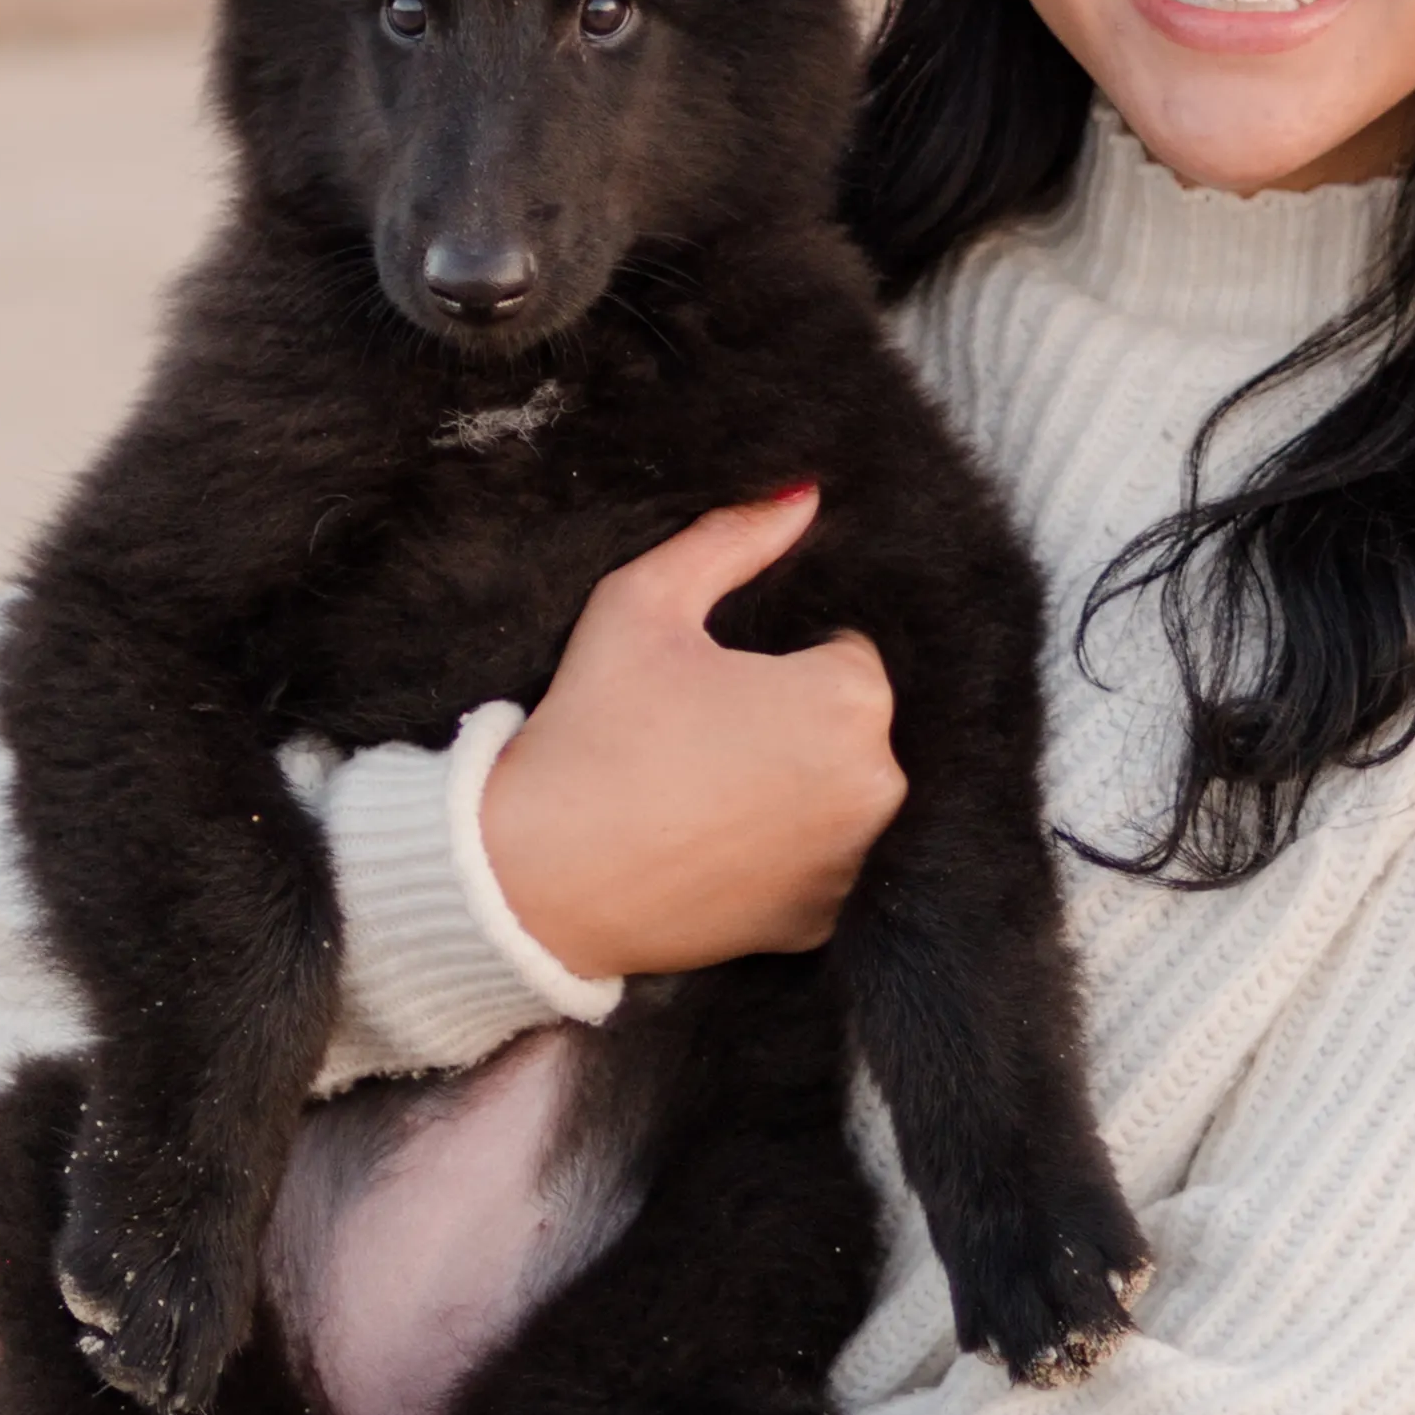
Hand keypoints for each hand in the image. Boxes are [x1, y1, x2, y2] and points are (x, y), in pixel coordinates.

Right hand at [478, 486, 904, 978]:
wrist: (535, 880)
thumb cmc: (592, 732)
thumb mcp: (642, 604)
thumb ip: (732, 538)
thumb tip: (804, 494)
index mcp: (850, 698)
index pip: (849, 650)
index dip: (785, 656)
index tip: (722, 679)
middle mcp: (879, 785)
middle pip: (857, 725)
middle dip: (801, 719)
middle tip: (708, 731)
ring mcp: (854, 862)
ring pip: (846, 794)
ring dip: (803, 784)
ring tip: (711, 786)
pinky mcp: (823, 921)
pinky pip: (826, 861)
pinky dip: (788, 851)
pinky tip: (719, 840)